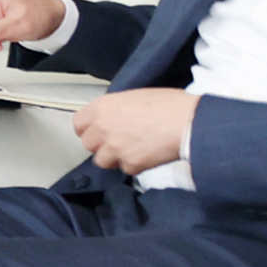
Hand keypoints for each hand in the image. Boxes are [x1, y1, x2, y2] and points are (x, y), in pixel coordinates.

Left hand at [74, 85, 196, 175]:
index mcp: (102, 107)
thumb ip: (115, 109)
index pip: (78, 124)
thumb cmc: (169, 104)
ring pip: (103, 161)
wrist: (188, 121)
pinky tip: (147, 156)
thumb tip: (113, 118)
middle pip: (88, 144)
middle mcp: (103, 127)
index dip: (88, 129)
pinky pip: (126, 169)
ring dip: (114, 158)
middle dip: (101, 145)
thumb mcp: (134, 97)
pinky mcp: (130, 163)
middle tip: (116, 142)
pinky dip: (135, 166)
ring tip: (131, 151)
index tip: (96, 132)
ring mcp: (114, 147)